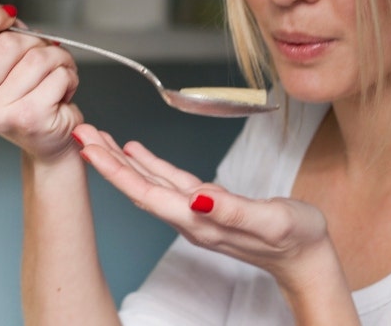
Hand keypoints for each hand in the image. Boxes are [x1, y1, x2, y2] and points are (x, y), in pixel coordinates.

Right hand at [0, 0, 83, 163]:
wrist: (47, 134)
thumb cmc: (24, 86)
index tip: (8, 16)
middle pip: (8, 44)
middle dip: (35, 44)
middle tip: (38, 62)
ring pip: (38, 59)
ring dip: (57, 61)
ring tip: (51, 77)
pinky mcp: (28, 119)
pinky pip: (58, 76)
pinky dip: (69, 77)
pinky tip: (60, 93)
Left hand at [72, 124, 335, 287]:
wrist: (308, 259)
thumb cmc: (296, 238)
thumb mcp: (271, 220)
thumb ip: (233, 209)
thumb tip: (197, 197)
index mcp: (200, 221)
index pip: (147, 193)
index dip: (116, 171)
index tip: (90, 150)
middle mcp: (192, 218)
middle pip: (139, 187)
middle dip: (108, 161)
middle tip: (81, 133)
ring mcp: (197, 212)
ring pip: (149, 182)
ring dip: (122, 161)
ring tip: (97, 138)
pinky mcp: (209, 205)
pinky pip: (170, 182)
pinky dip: (151, 165)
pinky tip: (137, 151)